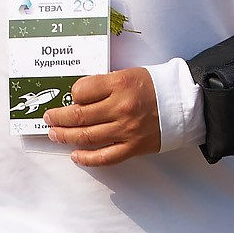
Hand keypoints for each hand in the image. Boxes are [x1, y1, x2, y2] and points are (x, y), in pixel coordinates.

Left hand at [44, 68, 160, 166]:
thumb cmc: (156, 87)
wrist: (184, 104)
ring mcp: (126, 129)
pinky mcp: (133, 147)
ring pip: (86, 136)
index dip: (72, 94)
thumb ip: (104, 85)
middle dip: (58, 118)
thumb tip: (78, 98)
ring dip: (65, 136)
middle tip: (49, 119)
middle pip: (78, 115)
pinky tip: (75, 155)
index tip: (71, 97)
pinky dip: (87, 158)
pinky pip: (105, 157)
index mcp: (119, 84)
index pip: (82, 90)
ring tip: (55, 134)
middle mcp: (120, 107)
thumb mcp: (128, 74)